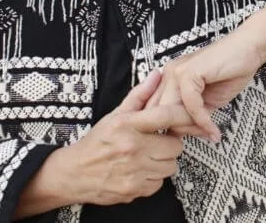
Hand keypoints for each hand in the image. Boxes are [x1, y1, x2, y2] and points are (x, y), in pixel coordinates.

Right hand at [56, 70, 191, 205]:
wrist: (73, 174)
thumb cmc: (96, 143)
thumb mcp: (115, 115)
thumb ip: (139, 96)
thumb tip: (157, 75)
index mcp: (127, 125)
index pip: (165, 116)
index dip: (184, 115)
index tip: (192, 116)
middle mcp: (132, 148)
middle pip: (175, 146)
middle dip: (170, 144)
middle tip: (158, 142)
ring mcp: (133, 172)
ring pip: (170, 166)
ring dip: (163, 162)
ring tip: (148, 156)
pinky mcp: (133, 190)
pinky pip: (159, 184)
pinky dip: (153, 178)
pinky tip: (141, 171)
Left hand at [148, 28, 265, 142]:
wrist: (248, 49)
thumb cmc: (230, 72)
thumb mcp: (206, 100)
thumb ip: (191, 114)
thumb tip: (179, 134)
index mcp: (169, 79)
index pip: (156, 111)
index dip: (170, 128)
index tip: (189, 138)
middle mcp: (168, 74)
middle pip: (160, 114)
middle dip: (180, 130)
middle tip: (200, 136)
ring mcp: (176, 72)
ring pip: (172, 112)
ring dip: (191, 128)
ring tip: (208, 133)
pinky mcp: (189, 72)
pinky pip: (191, 106)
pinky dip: (203, 120)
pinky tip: (213, 128)